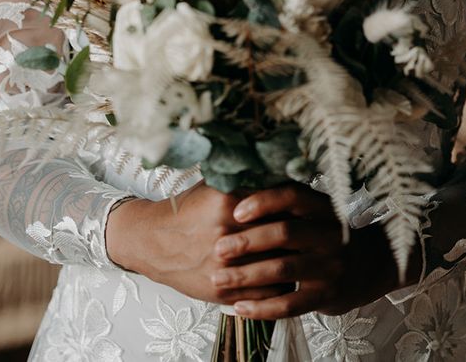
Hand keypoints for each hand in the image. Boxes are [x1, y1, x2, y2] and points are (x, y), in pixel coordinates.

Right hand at [105, 182, 289, 304]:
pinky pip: (265, 294)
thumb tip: (282, 171)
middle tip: (313, 234)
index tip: (307, 210)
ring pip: (277, 267)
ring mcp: (223, 267)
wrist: (152, 242)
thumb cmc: (187, 211)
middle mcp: (226, 236)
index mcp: (226, 204)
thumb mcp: (213, 186)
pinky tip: (287, 277)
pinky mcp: (221, 292)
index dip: (296, 209)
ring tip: (306, 257)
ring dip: (295, 263)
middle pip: (281, 236)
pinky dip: (281, 287)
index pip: (277, 205)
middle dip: (299, 236)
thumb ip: (245, 180)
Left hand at [210, 183, 408, 318]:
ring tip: (218, 279)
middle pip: (285, 233)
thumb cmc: (326, 233)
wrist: (370, 265)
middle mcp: (331, 235)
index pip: (294, 196)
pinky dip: (262, 307)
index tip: (235, 211)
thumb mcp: (315, 212)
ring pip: (283, 270)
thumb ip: (285, 205)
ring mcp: (331, 267)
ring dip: (247, 275)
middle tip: (217, 248)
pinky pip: (290, 305)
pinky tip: (238, 307)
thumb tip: (236, 189)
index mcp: (324, 208)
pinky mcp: (327, 296)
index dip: (264, 201)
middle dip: (248, 241)